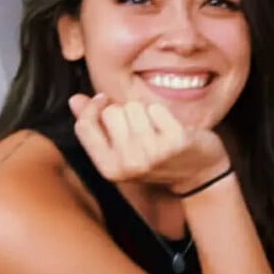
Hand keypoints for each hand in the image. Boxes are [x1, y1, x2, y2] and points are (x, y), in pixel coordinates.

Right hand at [69, 94, 229, 192]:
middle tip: (139, 127)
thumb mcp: (123, 150)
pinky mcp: (174, 141)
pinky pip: (155, 108)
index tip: (104, 102)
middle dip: (123, 112)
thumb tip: (74, 99)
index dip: (92, 108)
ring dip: (143, 112)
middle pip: (110, 113)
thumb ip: (96, 125)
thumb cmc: (157, 158)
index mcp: (109, 170)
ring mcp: (152, 153)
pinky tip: (169, 127)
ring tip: (154, 129)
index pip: (84, 126)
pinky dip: (162, 113)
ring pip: (132, 108)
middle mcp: (129, 164)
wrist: (199, 173)